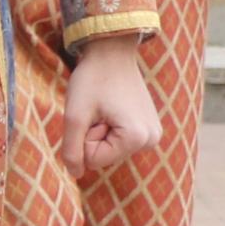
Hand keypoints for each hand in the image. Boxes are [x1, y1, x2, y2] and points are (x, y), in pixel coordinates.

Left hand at [62, 37, 161, 177]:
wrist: (112, 51)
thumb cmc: (92, 79)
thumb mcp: (74, 115)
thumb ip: (71, 149)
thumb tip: (76, 174)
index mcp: (137, 139)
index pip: (94, 160)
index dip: (84, 137)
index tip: (93, 113)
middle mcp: (151, 140)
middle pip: (105, 156)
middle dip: (93, 134)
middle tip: (99, 108)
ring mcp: (153, 134)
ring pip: (110, 148)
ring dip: (100, 129)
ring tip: (105, 106)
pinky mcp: (149, 127)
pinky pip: (119, 139)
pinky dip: (109, 125)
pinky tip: (113, 106)